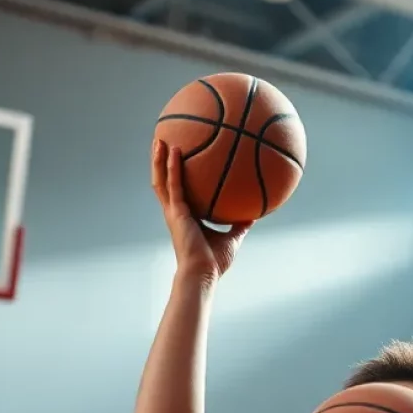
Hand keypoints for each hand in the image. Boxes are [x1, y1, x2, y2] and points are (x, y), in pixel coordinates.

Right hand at [152, 140, 251, 283]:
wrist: (203, 273)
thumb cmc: (214, 262)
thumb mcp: (231, 239)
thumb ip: (239, 225)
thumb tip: (253, 215)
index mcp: (186, 217)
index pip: (177, 192)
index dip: (174, 177)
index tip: (178, 161)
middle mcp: (176, 212)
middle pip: (163, 182)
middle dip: (161, 163)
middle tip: (162, 143)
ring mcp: (174, 211)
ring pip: (161, 180)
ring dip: (159, 160)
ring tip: (159, 139)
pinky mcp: (177, 212)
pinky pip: (174, 184)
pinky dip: (173, 167)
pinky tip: (175, 150)